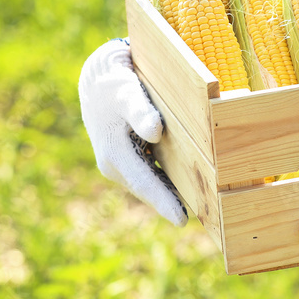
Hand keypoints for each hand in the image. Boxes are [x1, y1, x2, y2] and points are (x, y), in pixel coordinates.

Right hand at [78, 38, 187, 225]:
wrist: (98, 78)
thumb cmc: (115, 86)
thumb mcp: (127, 94)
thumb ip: (140, 112)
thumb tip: (155, 133)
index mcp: (114, 155)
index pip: (144, 183)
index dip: (163, 202)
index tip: (181, 220)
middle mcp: (114, 165)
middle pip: (148, 188)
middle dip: (169, 204)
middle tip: (200, 218)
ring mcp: (120, 163)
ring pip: (149, 182)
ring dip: (168, 194)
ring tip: (197, 207)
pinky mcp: (127, 156)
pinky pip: (148, 173)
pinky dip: (164, 180)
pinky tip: (183, 185)